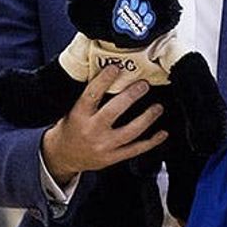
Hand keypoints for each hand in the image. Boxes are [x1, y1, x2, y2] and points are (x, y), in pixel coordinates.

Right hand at [40, 66, 164, 186]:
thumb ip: (91, 97)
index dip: (103, 80)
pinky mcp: (112, 158)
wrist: (63, 157)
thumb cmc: (71, 128)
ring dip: (147, 118)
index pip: (91, 95)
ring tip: (157, 107)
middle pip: (114, 112)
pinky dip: (152, 142)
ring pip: (130, 131)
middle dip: (131, 96)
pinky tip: (162, 133)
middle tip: (144, 85)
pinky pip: (136, 149)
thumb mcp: (73, 110)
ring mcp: (103, 146)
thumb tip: (112, 73)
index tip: (116, 68)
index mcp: (78, 116)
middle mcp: (91, 131)